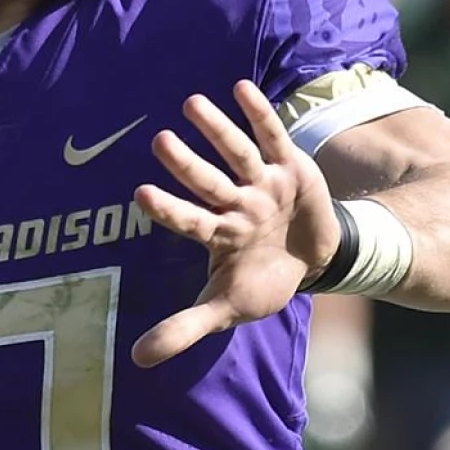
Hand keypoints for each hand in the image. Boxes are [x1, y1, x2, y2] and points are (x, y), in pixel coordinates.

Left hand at [131, 81, 340, 367]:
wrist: (314, 261)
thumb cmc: (262, 281)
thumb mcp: (226, 307)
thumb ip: (184, 328)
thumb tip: (135, 360)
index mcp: (220, 236)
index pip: (190, 221)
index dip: (168, 208)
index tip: (140, 193)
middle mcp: (237, 205)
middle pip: (209, 182)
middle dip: (185, 163)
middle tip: (158, 140)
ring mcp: (263, 184)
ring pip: (237, 153)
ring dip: (217, 129)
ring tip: (192, 103)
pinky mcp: (290, 167)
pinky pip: (272, 137)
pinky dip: (259, 114)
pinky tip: (241, 88)